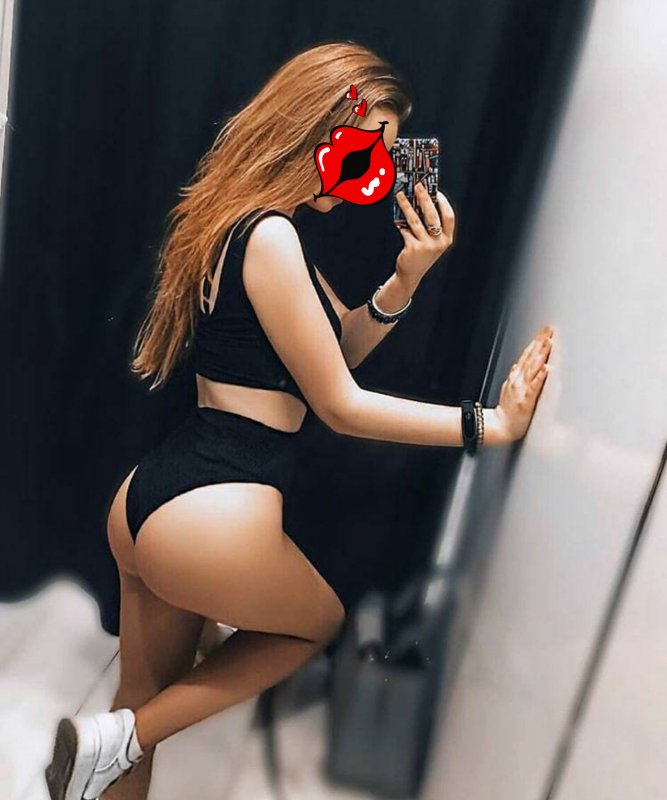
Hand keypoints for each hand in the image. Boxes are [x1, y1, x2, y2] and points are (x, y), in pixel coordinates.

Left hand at [394, 184, 454, 282]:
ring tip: (400, 195)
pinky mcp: (413, 248)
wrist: (410, 274)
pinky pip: (405, 231)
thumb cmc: (420, 254)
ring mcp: (426, 246)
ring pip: (415, 220)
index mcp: (447, 239)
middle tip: (418, 185)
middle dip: (424, 198)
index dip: (443, 202)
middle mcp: (439, 243)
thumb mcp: (430, 241)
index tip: (435, 190)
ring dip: (406, 205)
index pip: (449, 216)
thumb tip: (420, 201)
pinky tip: (396, 219)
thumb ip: (429, 226)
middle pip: (432, 215)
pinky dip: (400, 224)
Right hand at [494, 324, 553, 442]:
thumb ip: (514, 376)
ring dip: (541, 354)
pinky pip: (535, 386)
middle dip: (540, 342)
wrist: (500, 426)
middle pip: (531, 357)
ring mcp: (522, 389)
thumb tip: (517, 365)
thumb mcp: (508, 388)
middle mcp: (519, 380)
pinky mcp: (527, 400)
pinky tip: (547, 368)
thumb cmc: (507, 410)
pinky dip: (540, 376)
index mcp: (516, 377)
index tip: (544, 331)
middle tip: (549, 330)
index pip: (527, 355)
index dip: (535, 342)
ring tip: (549, 342)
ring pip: (533, 368)